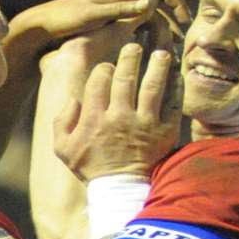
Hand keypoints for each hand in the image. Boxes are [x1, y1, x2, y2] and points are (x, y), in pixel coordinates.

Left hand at [6, 0, 190, 64]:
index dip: (179, 6)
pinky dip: (147, 42)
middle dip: (173, 26)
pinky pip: (137, 32)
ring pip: (150, 22)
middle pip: (160, 9)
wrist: (40, 28)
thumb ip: (122, 9)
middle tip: (179, 49)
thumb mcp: (95, 15)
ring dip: (161, 37)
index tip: (186, 27)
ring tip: (168, 58)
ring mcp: (117, 14)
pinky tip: (148, 61)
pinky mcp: (109, 27)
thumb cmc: (64, 20)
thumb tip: (152, 1)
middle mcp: (123, 2)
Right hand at [52, 38, 181, 180]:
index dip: (105, 68)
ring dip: (157, 65)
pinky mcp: (164, 132)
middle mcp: (119, 117)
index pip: (100, 80)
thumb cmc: (92, 168)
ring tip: (161, 53)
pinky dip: (176, 88)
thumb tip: (74, 100)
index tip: (109, 67)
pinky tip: (176, 77)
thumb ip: (62, 122)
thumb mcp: (63, 149)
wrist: (121, 191)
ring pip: (152, 86)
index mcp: (94, 118)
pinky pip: (172, 104)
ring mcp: (144, 124)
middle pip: (126, 77)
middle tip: (136, 47)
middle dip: (131, 56)